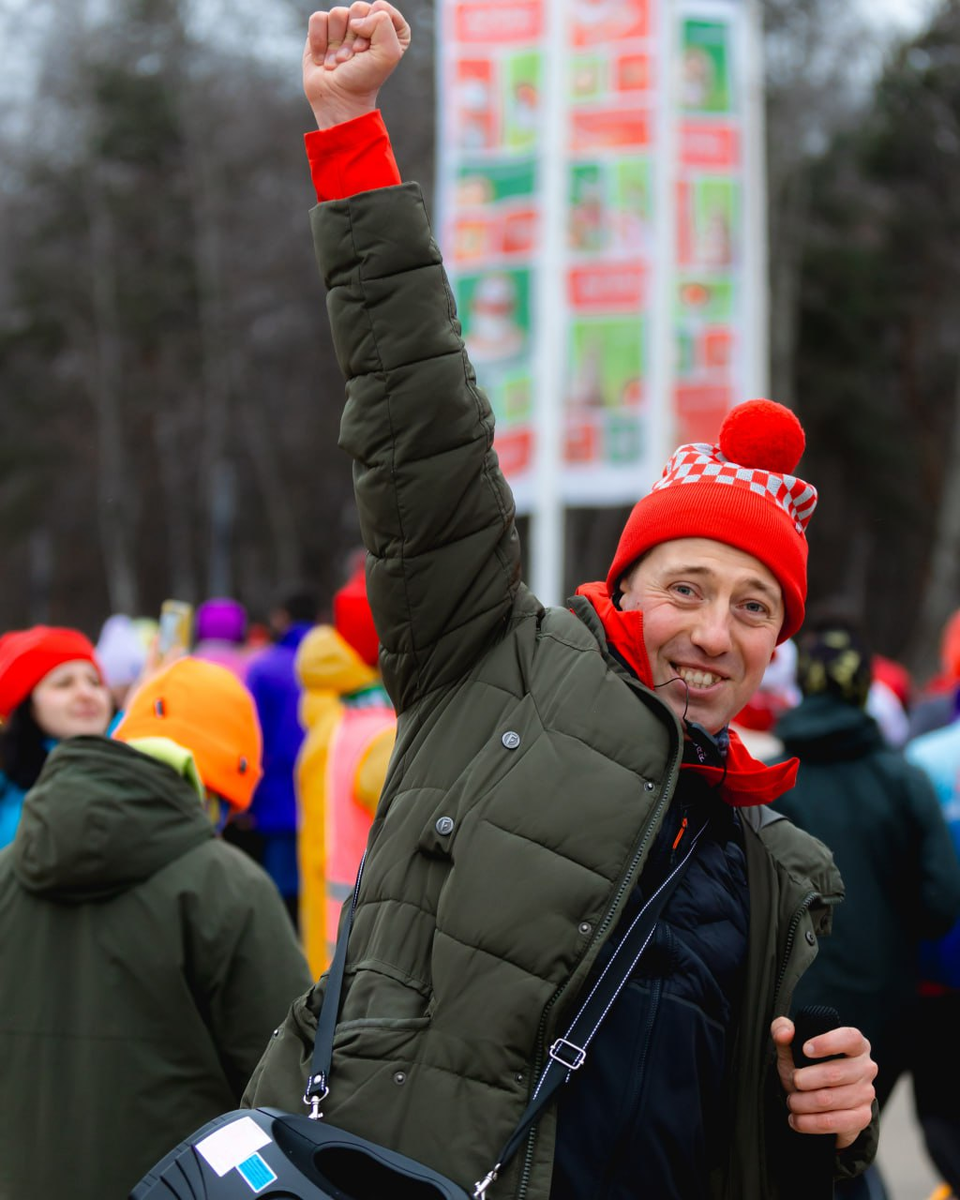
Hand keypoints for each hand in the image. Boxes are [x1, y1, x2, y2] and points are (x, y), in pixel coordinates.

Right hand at [303, 2, 410, 129]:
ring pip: (338, 13)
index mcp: (390, 30)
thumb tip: (355, 21)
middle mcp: (368, 24)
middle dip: (354, 37)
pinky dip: (319, 41)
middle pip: (358, 8)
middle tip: (354, 58)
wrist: (337, 98)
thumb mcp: (388, 54)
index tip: (370, 51)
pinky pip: (318, 19)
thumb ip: (383, 24)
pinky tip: (324, 58)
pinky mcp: (323, 30)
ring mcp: (344, 27)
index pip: (382, 8)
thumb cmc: (365, 79)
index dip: (374, 30)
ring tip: (339, 61)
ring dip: (337, 43)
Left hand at [771, 1017, 876, 1149]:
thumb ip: (782, 1030)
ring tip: (792, 1101)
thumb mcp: (792, 1046)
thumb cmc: (806, 1066)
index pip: (850, 1038)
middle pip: (834, 1073)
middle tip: (793, 1081)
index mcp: (855, 1044)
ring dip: (801, 1102)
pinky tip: (797, 1119)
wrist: (817, 1100)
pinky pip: (832, 1122)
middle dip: (803, 1080)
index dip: (827, 1043)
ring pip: (828, 1100)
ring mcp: (866, 1094)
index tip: (805, 1049)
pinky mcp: (861, 1118)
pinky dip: (808, 1122)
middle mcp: (866, 1068)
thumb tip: (785, 1032)